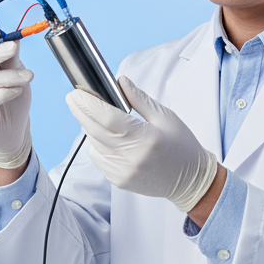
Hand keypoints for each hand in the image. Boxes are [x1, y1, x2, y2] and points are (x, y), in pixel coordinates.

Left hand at [66, 75, 217, 212]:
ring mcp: (122, 172)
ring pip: (94, 144)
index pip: (108, 118)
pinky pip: (99, 158)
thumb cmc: (182, 146)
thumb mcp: (166, 117)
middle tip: (74, 97)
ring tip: (96, 116)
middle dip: (81, 111)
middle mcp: (131, 158)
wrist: (190, 181)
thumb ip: (139, 99)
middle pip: (94, 130)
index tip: (77, 92)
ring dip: (90, 128)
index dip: (89, 104)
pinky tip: (108, 137)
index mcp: (145, 139)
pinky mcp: (118, 180)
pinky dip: (98, 144)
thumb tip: (119, 82)